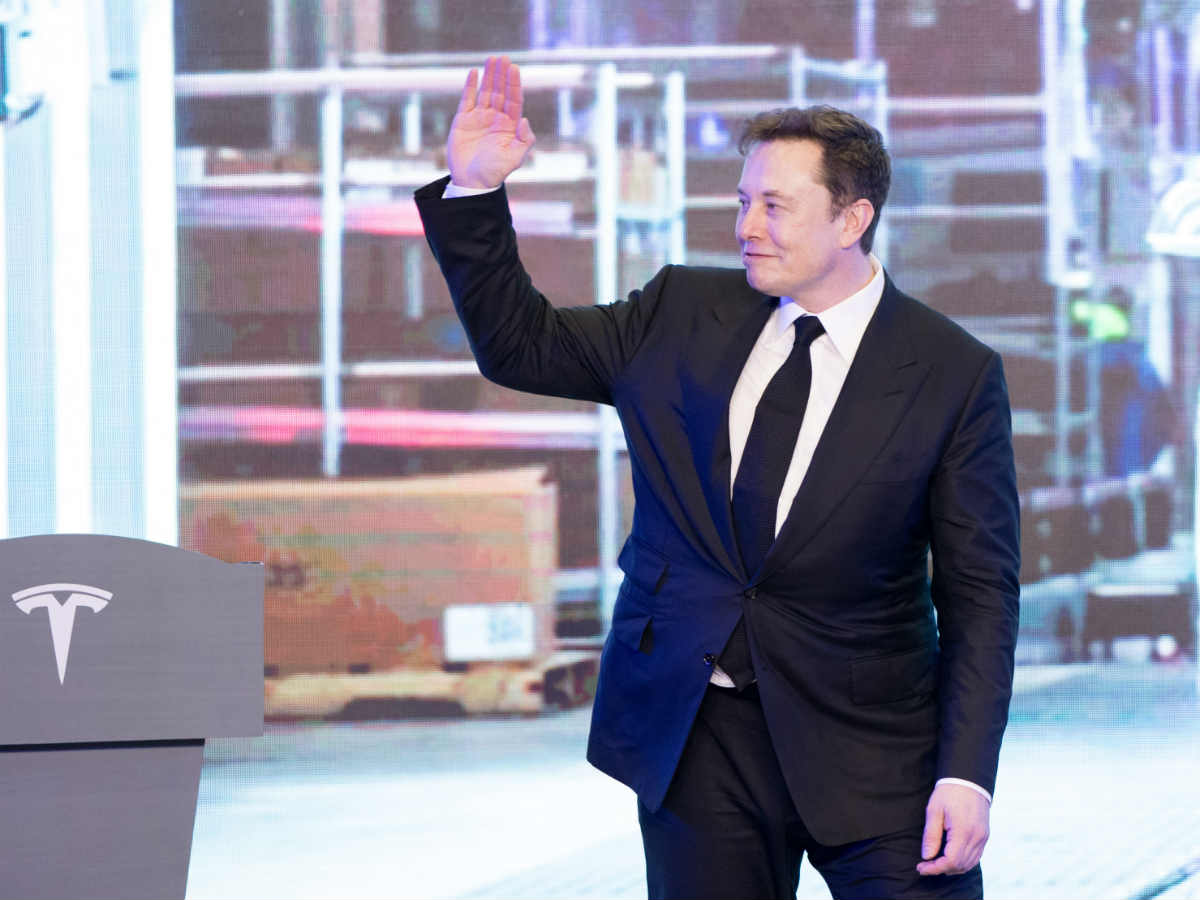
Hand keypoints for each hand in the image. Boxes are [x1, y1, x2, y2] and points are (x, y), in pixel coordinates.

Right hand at [447, 55, 535, 188]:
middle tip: (503, 58)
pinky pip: (467, 99)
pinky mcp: (463, 120)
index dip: (514, 84)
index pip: (514, 100)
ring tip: (492, 59)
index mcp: (509, 126)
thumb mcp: (515, 158)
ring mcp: (479, 118)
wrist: (472, 182)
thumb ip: (525, 140)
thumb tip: (524, 119)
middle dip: (502, 75)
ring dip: (489, 76)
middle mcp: (495, 119)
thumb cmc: (495, 172)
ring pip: (486, 92)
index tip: (514, 68)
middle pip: (500, 91)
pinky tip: (474, 73)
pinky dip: (470, 86)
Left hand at [916, 782, 989, 875]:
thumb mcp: (934, 810)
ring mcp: (983, 838)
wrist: (969, 780)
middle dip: (941, 869)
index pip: (951, 861)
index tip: (921, 867)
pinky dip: (962, 862)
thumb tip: (927, 856)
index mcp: (963, 831)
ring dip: (952, 868)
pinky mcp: (985, 836)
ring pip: (969, 864)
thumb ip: (931, 835)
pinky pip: (975, 857)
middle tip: (924, 866)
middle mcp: (977, 838)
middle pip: (960, 865)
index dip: (935, 868)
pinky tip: (949, 858)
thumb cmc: (949, 793)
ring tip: (935, 863)